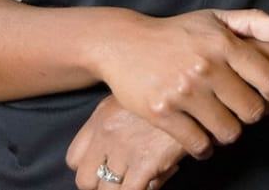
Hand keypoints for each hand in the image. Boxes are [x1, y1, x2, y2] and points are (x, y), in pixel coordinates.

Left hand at [65, 93, 184, 189]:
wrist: (195, 89)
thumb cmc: (166, 92)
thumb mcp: (133, 98)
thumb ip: (116, 122)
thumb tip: (112, 154)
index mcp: (101, 116)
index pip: (73, 158)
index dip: (89, 167)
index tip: (105, 167)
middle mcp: (106, 133)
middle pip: (84, 180)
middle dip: (102, 184)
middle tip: (123, 178)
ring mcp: (124, 148)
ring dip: (123, 189)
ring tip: (143, 177)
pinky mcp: (145, 162)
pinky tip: (157, 177)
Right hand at [96, 8, 268, 159]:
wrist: (123, 42)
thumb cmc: (177, 32)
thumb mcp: (216, 18)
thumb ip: (257, 23)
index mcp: (223, 42)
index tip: (261, 94)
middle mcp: (206, 66)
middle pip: (252, 113)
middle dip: (250, 115)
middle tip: (238, 109)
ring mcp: (183, 91)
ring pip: (229, 133)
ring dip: (227, 132)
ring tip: (219, 120)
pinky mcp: (163, 113)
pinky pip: (199, 146)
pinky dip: (204, 147)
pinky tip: (200, 133)